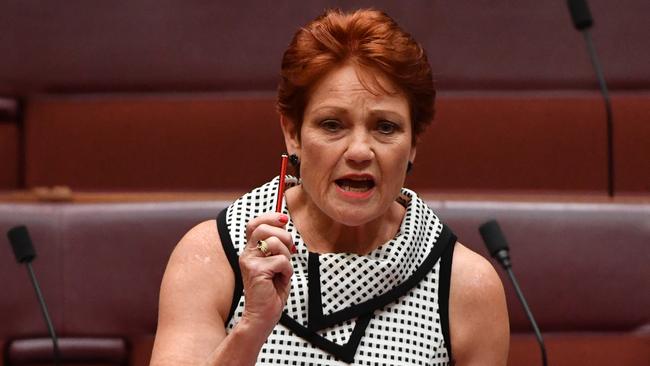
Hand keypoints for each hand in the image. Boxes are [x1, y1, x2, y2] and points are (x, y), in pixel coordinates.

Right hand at [239, 212, 294, 331]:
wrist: (263, 315)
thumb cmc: (272, 291)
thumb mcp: (277, 263)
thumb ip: (278, 246)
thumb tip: (284, 224)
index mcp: (251, 250)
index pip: (255, 224)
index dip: (270, 217)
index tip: (284, 220)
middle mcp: (247, 254)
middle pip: (263, 228)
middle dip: (283, 235)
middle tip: (290, 250)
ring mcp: (250, 262)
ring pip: (274, 242)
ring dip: (287, 256)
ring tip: (283, 270)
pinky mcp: (256, 271)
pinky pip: (281, 261)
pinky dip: (287, 270)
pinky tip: (281, 279)